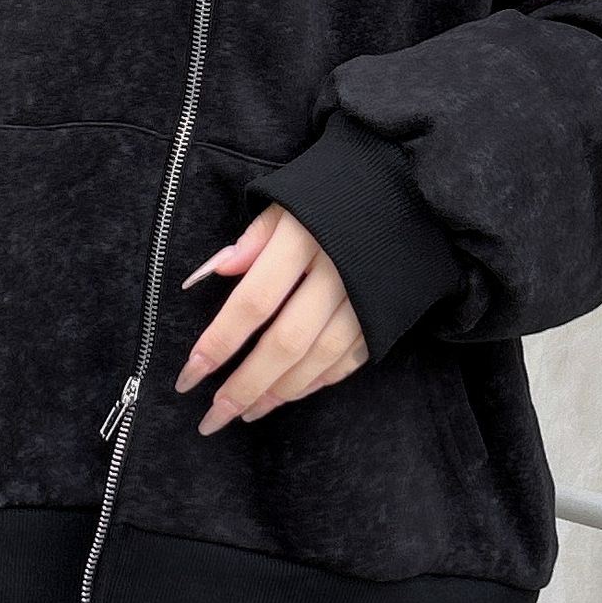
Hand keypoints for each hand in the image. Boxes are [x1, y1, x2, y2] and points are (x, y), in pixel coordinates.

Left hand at [174, 203, 367, 433]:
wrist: (413, 184)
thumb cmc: (336, 188)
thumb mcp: (289, 196)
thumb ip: (253, 237)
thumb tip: (212, 273)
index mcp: (305, 237)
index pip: (253, 302)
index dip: (219, 343)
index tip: (188, 376)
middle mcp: (338, 272)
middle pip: (285, 343)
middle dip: (245, 386)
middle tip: (212, 418)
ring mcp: (368, 297)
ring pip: (318, 359)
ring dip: (279, 393)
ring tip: (245, 411)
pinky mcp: (389, 314)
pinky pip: (350, 360)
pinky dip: (318, 382)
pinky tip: (289, 394)